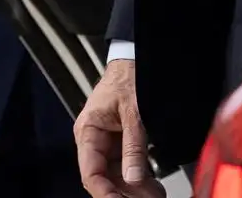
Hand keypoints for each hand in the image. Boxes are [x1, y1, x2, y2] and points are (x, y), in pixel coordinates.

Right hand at [76, 59, 163, 197]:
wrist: (136, 57)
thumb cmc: (128, 75)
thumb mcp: (134, 111)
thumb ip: (133, 145)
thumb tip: (133, 177)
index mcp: (88, 130)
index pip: (90, 173)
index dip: (105, 193)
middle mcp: (94, 139)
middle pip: (105, 178)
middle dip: (124, 193)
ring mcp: (107, 141)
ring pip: (117, 175)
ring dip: (134, 189)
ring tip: (154, 196)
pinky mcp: (120, 140)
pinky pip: (127, 164)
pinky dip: (140, 177)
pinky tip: (153, 187)